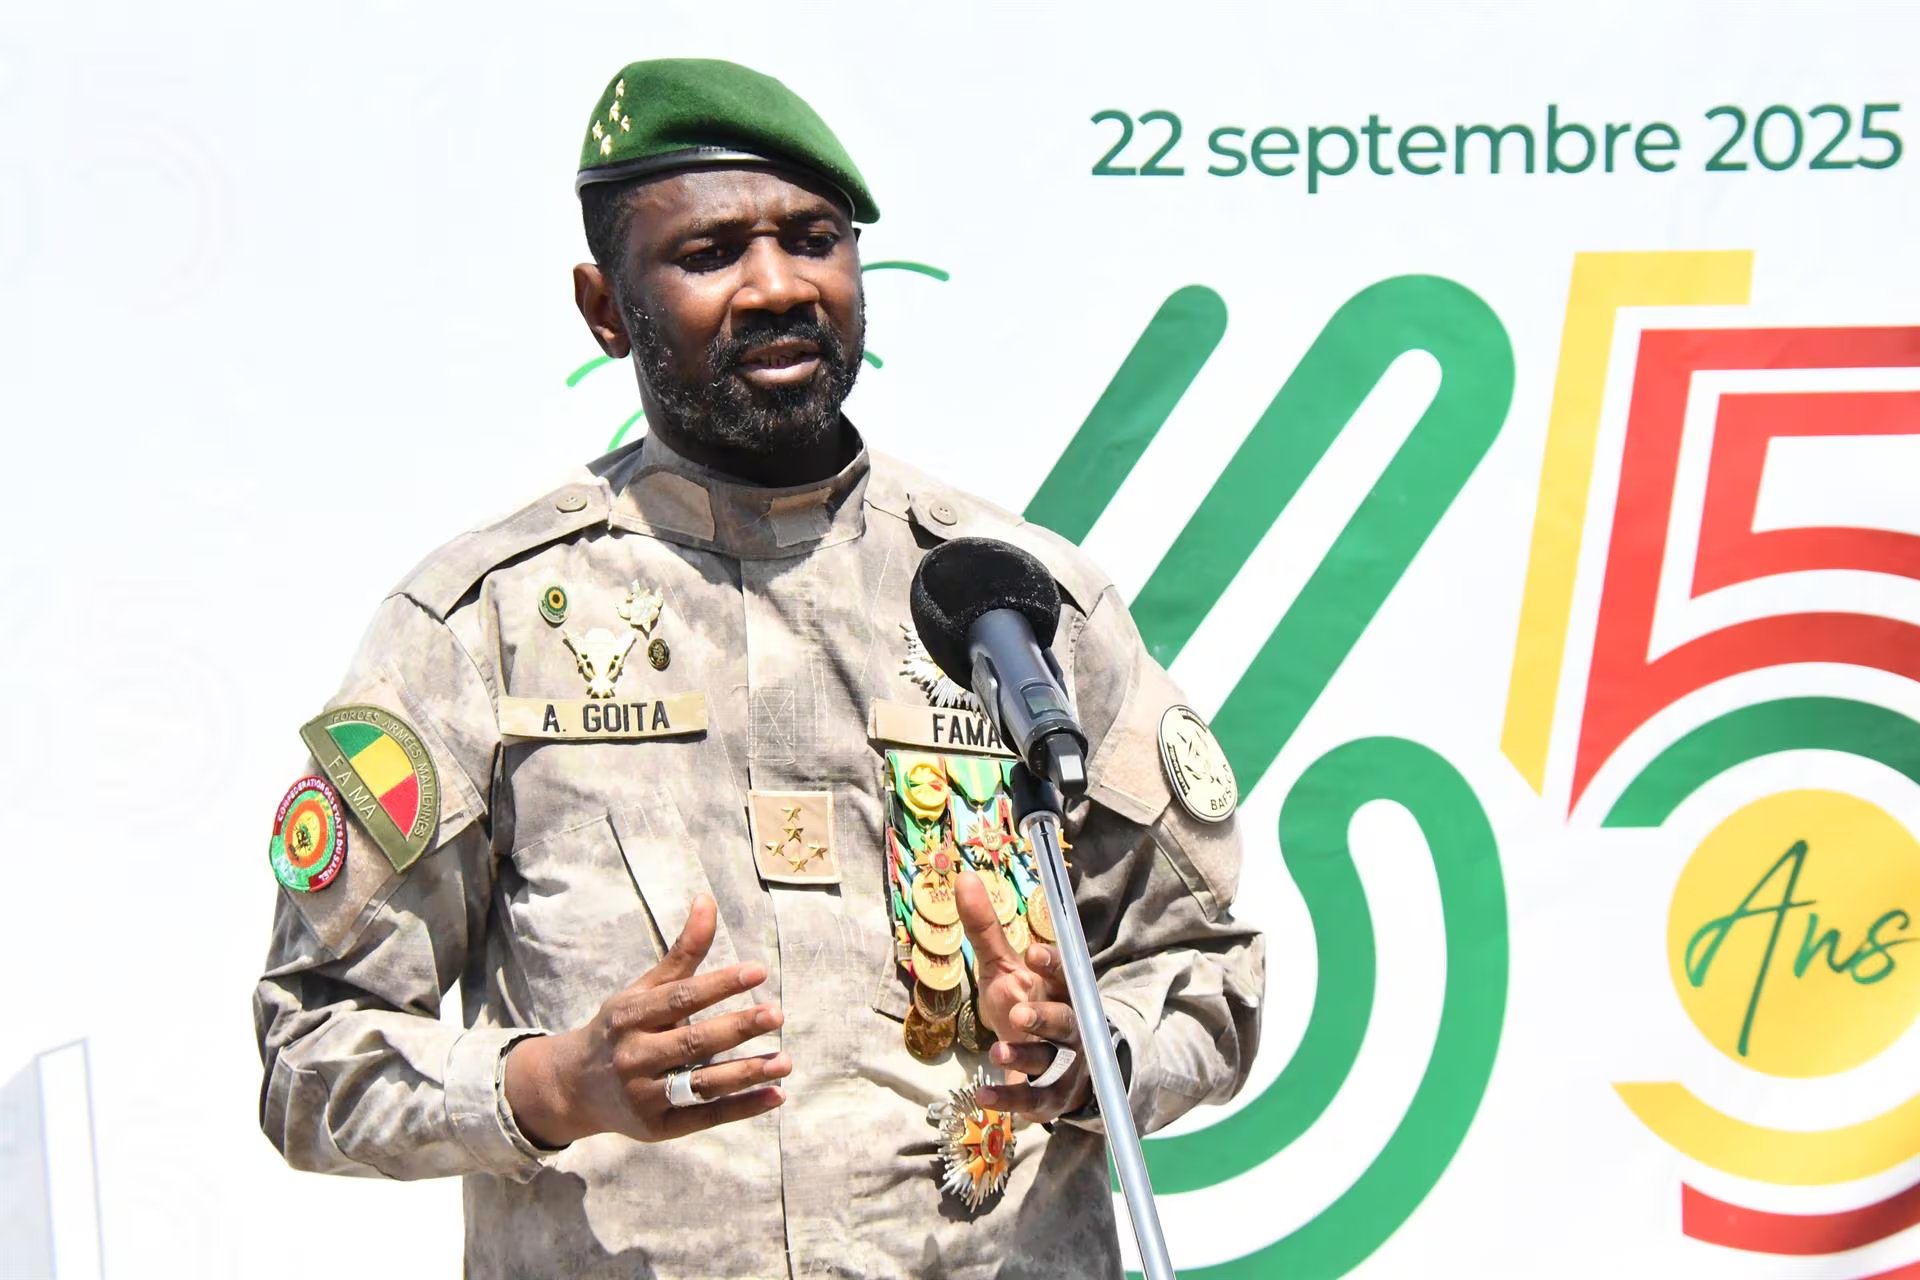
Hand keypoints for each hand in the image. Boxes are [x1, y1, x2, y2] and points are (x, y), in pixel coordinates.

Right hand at [505, 894, 789, 1146]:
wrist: (573, 1087)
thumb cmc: (621, 1028)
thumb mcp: (644, 990)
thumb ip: (682, 953)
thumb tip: (707, 899)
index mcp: (630, 1016)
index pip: (679, 998)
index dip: (718, 984)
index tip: (758, 971)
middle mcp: (634, 1056)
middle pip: (693, 1043)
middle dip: (737, 1029)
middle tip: (777, 1014)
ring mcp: (644, 1096)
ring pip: (701, 1085)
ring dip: (747, 1074)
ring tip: (785, 1062)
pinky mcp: (657, 1128)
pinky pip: (705, 1118)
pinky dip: (742, 1108)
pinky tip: (776, 1095)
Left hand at [954, 869, 1090, 1120]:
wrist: (1058, 1064)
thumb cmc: (1028, 1004)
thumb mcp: (1005, 968)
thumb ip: (986, 929)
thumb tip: (964, 877)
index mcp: (1061, 989)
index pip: (1064, 973)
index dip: (1051, 964)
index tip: (1033, 952)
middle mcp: (1070, 1024)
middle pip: (1065, 1019)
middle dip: (1044, 1016)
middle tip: (1019, 1013)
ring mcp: (1066, 1064)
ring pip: (1052, 1060)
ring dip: (1027, 1057)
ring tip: (998, 1053)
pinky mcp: (1055, 1097)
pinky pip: (1036, 1101)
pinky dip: (1009, 1100)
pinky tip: (981, 1097)